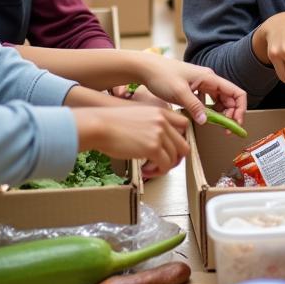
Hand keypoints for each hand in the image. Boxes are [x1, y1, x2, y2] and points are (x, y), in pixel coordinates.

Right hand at [73, 105, 189, 176]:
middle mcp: (163, 121)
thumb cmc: (111, 122)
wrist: (99, 125)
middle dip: (175, 157)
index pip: (185, 124)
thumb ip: (152, 123)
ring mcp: (160, 134)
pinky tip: (145, 171)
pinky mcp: (153, 147)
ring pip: (175, 158)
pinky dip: (157, 172)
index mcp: (161, 111)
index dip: (181, 138)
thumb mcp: (138, 114)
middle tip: (162, 163)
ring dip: (163, 167)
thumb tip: (159, 141)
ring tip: (150, 169)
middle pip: (184, 144)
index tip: (172, 148)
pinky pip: (165, 165)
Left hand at [134, 54, 246, 126]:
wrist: (147, 68)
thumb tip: (206, 121)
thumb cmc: (162, 76)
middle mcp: (209, 80)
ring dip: (220, 113)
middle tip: (224, 129)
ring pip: (219, 100)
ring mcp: (201, 84)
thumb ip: (194, 107)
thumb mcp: (179, 93)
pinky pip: (208, 101)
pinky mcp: (194, 89)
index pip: (236, 93)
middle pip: (230, 98)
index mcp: (210, 78)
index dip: (240, 109)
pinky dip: (208, 110)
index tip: (234, 123)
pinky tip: (200, 117)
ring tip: (214, 125)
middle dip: (231, 114)